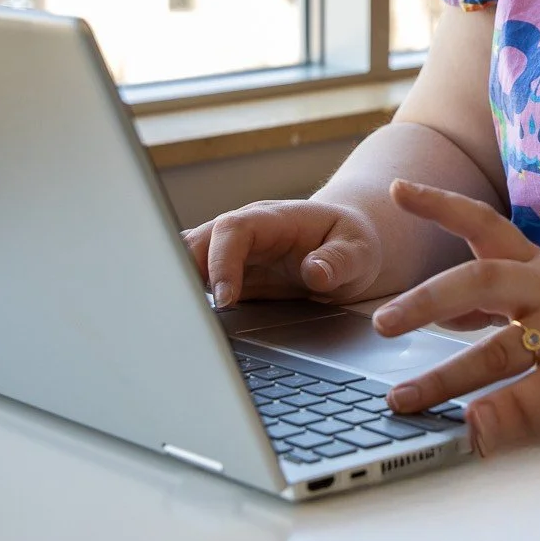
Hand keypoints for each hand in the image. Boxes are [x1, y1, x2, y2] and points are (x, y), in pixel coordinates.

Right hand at [182, 199, 383, 306]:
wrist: (345, 243)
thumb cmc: (350, 243)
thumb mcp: (359, 252)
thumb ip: (339, 261)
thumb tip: (315, 273)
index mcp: (274, 219)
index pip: (233, 229)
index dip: (222, 261)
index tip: (226, 299)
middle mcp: (245, 230)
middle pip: (197, 241)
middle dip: (183, 273)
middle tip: (188, 315)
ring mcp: (232, 250)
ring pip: (188, 259)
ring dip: (180, 286)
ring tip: (180, 321)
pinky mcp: (228, 272)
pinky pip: (196, 279)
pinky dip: (187, 296)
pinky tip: (187, 321)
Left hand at [371, 180, 539, 457]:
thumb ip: (521, 294)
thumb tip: (454, 313)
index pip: (488, 227)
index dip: (441, 207)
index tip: (399, 190)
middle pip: (482, 281)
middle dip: (426, 300)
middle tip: (382, 320)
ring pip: (501, 349)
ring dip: (447, 377)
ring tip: (404, 400)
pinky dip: (505, 416)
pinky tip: (476, 430)